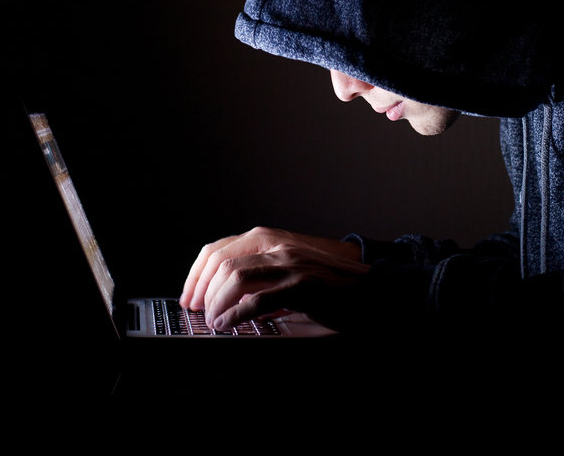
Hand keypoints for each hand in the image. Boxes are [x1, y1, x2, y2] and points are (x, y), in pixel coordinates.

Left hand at [180, 226, 365, 329]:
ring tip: (212, 320)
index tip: (190, 294)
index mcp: (272, 240)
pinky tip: (229, 324)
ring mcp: (289, 264)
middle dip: (201, 289)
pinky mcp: (301, 286)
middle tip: (197, 310)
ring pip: (235, 277)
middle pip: (222, 261)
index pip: (220, 249)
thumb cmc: (334, 286)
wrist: (373, 291)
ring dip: (216, 302)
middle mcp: (278, 246)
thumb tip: (228, 294)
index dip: (197, 273)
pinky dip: (236, 314)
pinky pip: (257, 299)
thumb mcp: (292, 272)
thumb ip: (264, 275)